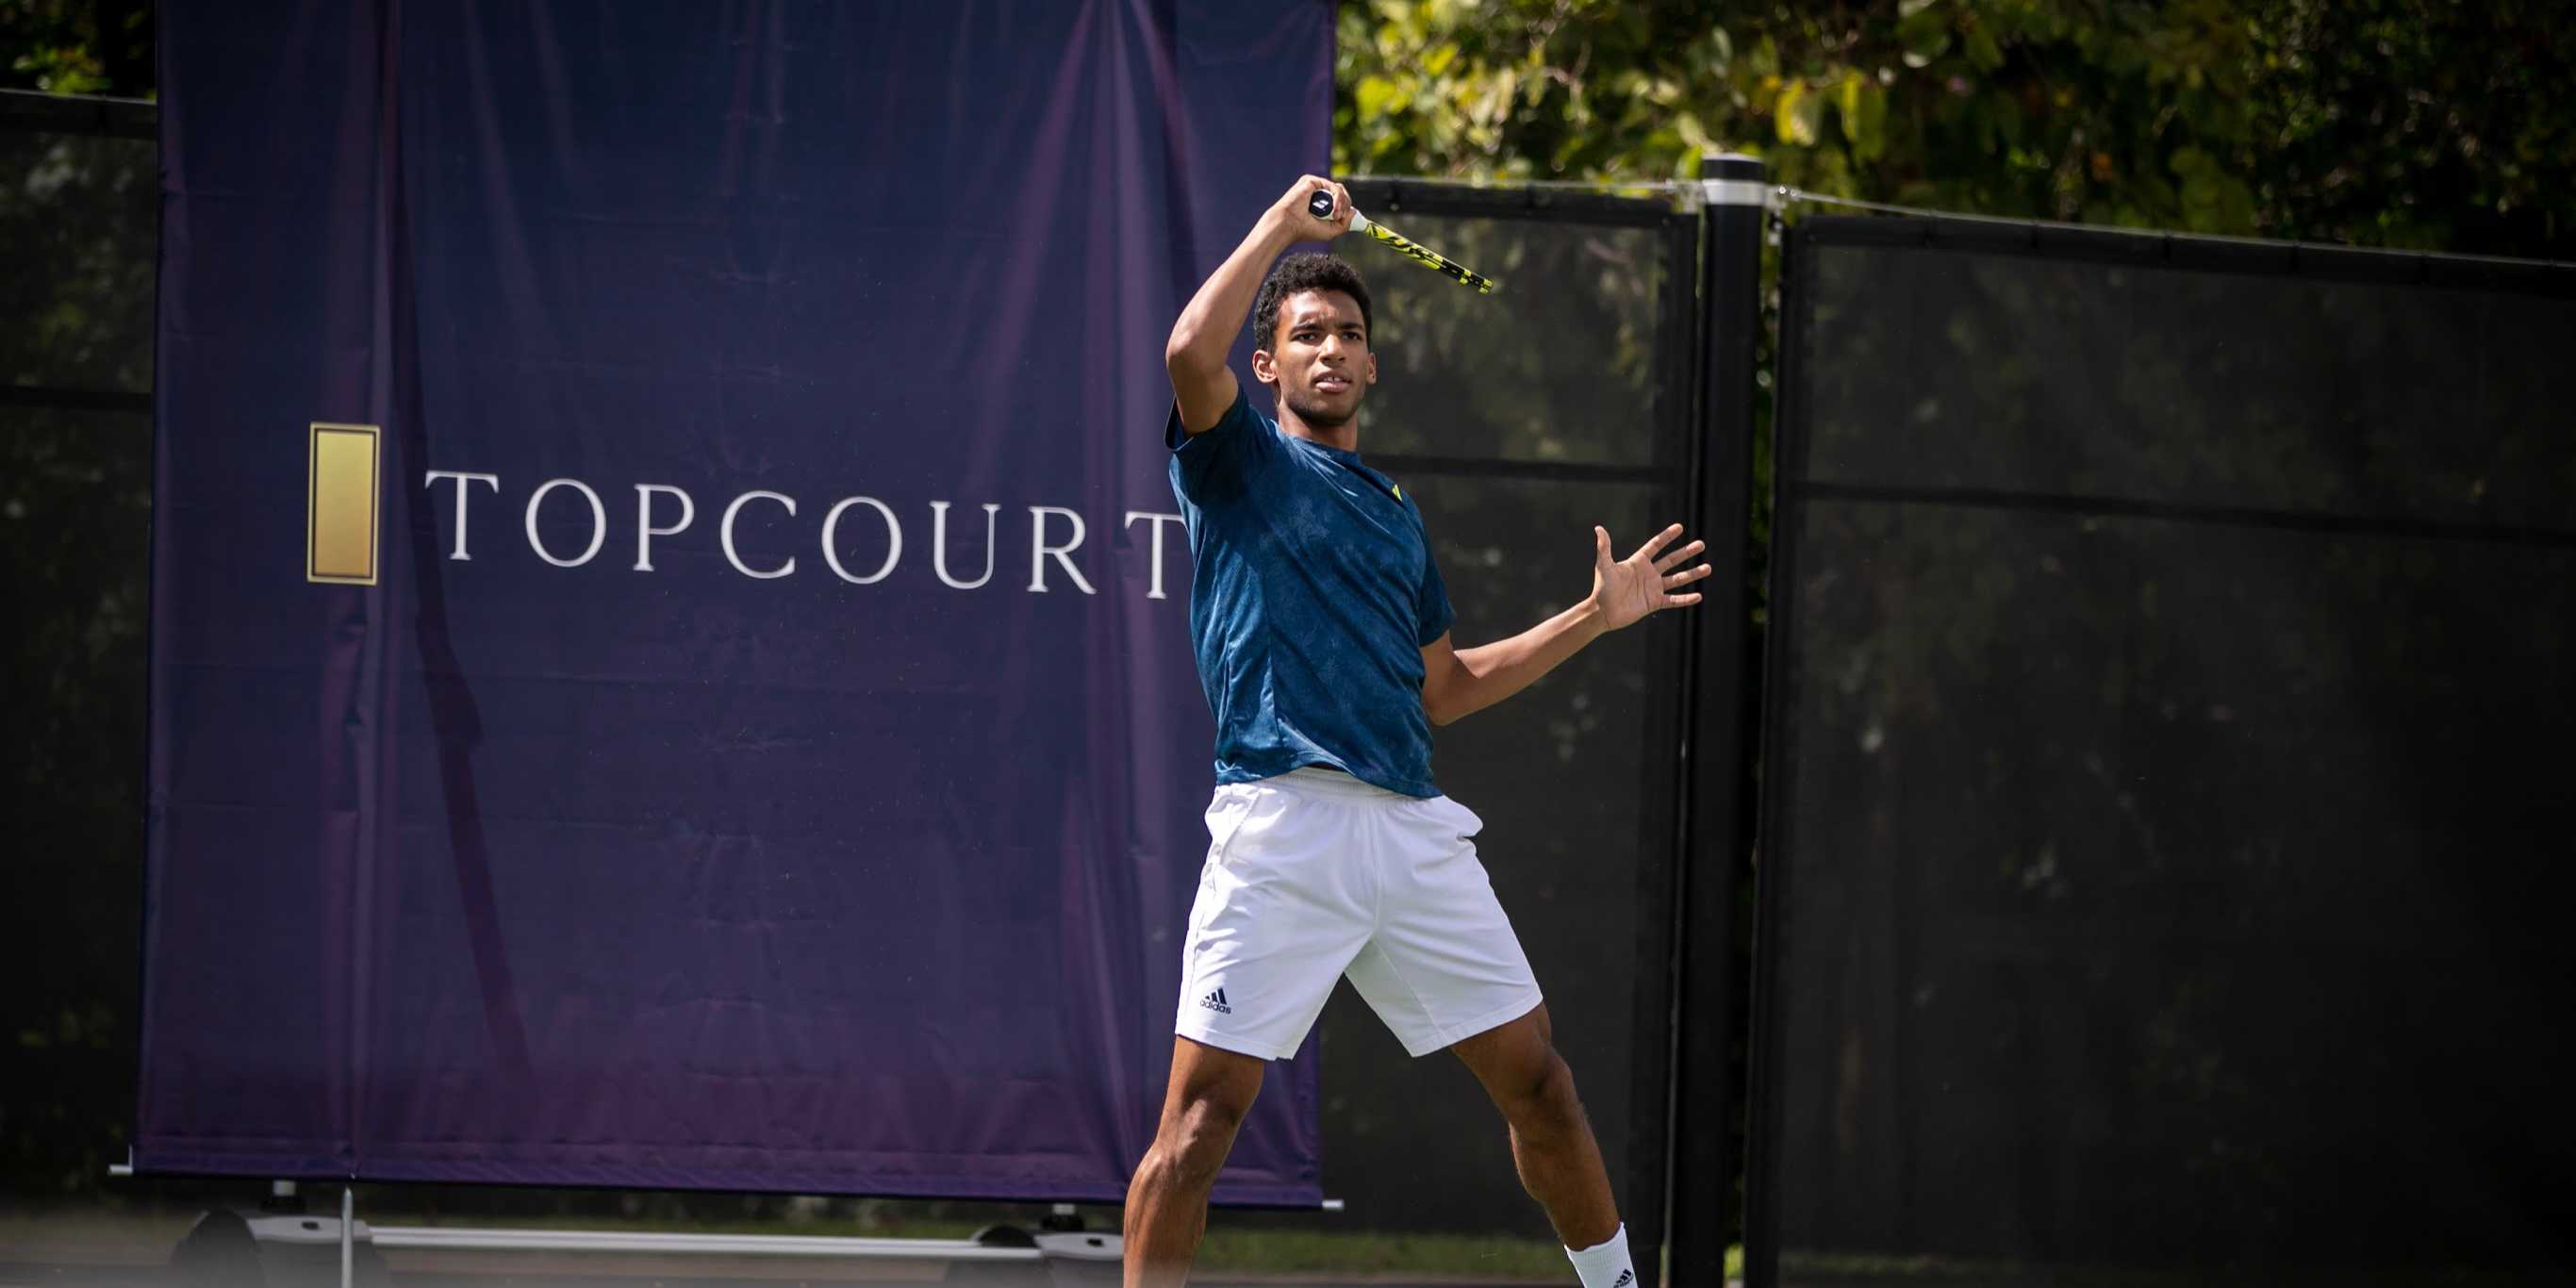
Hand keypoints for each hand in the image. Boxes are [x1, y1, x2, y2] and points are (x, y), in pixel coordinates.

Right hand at [1270, 174, 1352, 242]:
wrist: (1289, 225)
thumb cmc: (1305, 230)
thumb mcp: (1331, 231)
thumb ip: (1344, 224)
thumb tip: (1354, 211)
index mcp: (1321, 203)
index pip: (1340, 201)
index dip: (1346, 208)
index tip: (1344, 218)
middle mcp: (1318, 193)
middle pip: (1342, 193)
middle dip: (1346, 205)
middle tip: (1338, 217)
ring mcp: (1315, 186)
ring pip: (1339, 189)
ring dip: (1343, 203)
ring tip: (1335, 214)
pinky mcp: (1312, 181)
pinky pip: (1333, 186)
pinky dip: (1337, 197)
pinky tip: (1333, 208)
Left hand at [1587, 523, 1710, 630]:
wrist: (1603, 612)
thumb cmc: (1602, 588)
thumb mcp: (1604, 566)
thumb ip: (1604, 548)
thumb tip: (1599, 528)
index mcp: (1638, 562)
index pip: (1655, 546)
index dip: (1667, 537)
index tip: (1680, 527)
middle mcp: (1648, 573)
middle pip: (1671, 560)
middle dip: (1686, 552)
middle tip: (1701, 544)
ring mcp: (1653, 588)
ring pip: (1677, 579)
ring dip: (1692, 574)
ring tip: (1708, 568)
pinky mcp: (1654, 602)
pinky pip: (1674, 600)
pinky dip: (1686, 599)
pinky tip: (1698, 596)